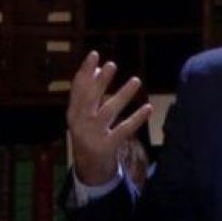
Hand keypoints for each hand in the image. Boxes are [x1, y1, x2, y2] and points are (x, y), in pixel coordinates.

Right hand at [66, 51, 152, 185]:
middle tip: (111, 64)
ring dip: (123, 95)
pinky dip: (136, 119)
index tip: (94, 54)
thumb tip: (97, 68)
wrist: (88, 166)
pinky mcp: (107, 147)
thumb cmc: (89, 132)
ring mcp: (93, 135)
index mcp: (73, 112)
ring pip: (108, 112)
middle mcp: (80, 123)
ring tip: (136, 80)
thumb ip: (89, 92)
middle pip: (90, 99)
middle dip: (99, 81)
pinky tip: (148, 107)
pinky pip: (123, 130)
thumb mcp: (85, 113)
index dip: (85, 71)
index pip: (77, 89)